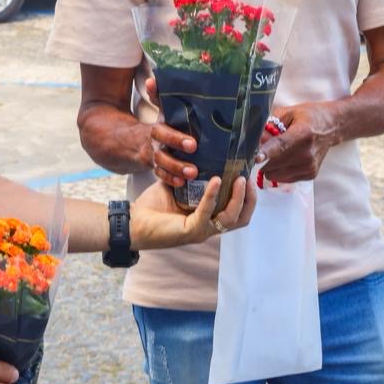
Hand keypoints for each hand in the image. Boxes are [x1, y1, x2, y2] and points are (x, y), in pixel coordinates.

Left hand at [134, 170, 255, 245]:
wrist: (133, 221)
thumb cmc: (153, 206)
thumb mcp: (179, 186)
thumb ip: (193, 176)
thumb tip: (205, 151)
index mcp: (209, 219)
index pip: (239, 212)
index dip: (249, 197)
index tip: (250, 175)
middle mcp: (208, 227)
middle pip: (242, 218)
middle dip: (250, 198)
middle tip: (249, 178)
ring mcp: (201, 232)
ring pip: (231, 218)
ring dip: (238, 197)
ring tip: (240, 178)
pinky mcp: (190, 231)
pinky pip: (207, 212)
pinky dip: (212, 195)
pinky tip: (216, 180)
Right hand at [142, 77, 197, 187]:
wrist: (126, 142)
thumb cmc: (155, 125)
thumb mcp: (156, 111)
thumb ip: (157, 96)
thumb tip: (153, 79)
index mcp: (156, 130)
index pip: (164, 133)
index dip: (176, 139)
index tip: (193, 144)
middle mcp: (153, 146)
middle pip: (162, 154)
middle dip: (177, 160)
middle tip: (194, 165)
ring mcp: (153, 159)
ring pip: (162, 167)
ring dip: (176, 171)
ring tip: (192, 174)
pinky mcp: (155, 169)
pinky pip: (161, 176)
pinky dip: (170, 180)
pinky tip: (183, 184)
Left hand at [256, 102, 341, 183]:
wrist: (331, 127)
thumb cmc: (307, 117)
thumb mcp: (287, 113)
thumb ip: (270, 126)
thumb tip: (255, 141)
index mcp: (302, 134)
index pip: (281, 146)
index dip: (267, 152)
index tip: (255, 158)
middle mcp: (308, 153)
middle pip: (275, 164)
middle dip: (263, 158)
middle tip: (264, 148)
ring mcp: (310, 166)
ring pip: (276, 175)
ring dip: (270, 166)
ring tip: (278, 153)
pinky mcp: (310, 175)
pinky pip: (283, 178)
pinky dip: (279, 170)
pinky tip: (286, 159)